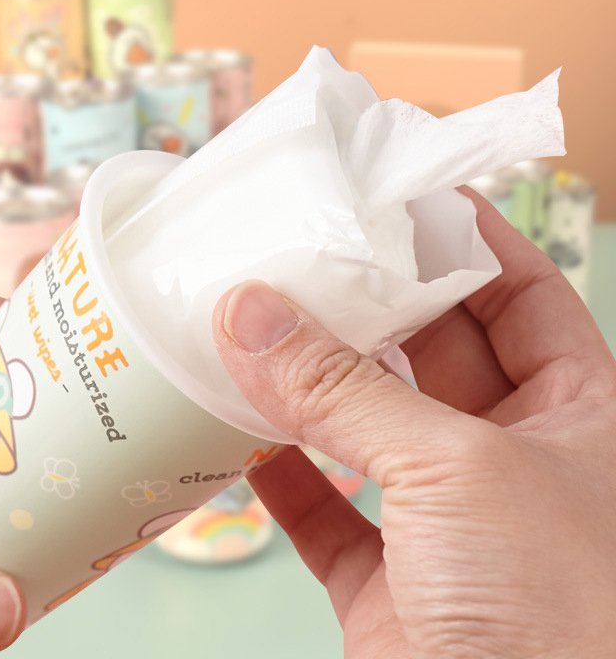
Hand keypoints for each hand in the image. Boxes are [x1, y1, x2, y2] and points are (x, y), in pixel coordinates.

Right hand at [213, 193, 615, 657]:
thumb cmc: (561, 616)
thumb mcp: (457, 471)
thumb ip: (345, 392)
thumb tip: (250, 315)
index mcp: (578, 413)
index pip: (517, 293)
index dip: (461, 240)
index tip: (394, 198)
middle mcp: (514, 457)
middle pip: (428, 349)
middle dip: (366, 304)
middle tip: (301, 253)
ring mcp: (446, 520)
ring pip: (366, 423)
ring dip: (307, 383)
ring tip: (252, 325)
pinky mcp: (388, 580)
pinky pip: (324, 507)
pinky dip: (278, 472)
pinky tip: (236, 433)